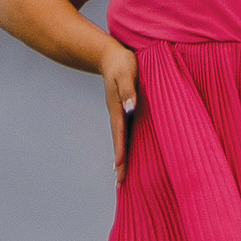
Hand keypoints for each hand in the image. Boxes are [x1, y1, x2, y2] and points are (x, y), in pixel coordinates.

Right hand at [100, 44, 139, 184]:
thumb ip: (128, 90)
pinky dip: (126, 147)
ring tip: (122, 177)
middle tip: (120, 185)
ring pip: (122, 140)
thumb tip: (130, 108)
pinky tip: (130, 155)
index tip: (119, 169)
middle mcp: (118, 115)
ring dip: (122, 158)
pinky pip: (126, 133)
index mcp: (117, 108)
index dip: (120, 152)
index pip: (120, 135)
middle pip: (119, 143)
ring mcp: (120, 115)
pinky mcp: (125, 112)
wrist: (111, 55)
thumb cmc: (122, 62)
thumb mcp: (125, 73)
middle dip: (120, 164)